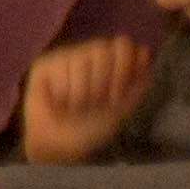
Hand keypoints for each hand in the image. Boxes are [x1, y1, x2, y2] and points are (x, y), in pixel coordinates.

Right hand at [20, 35, 154, 164]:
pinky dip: (65, 94)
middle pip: (101, 49)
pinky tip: (62, 103)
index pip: (122, 45)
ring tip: (78, 106)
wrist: (63, 143)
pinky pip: (60, 71)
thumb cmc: (95, 126)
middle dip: (103, 81)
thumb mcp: (124, 107)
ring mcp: (66, 58)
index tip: (119, 93)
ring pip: (80, 61)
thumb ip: (138, 81)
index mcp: (113, 63)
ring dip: (84, 92)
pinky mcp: (45, 65)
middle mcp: (90, 55)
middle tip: (98, 102)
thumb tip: (145, 50)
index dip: (124, 67)